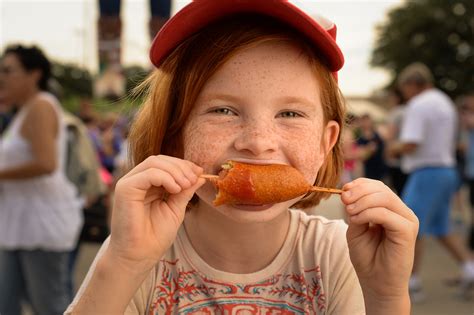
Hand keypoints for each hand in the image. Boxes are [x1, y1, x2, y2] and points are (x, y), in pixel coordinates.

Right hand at [108, 155, 204, 272]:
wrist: (140, 256)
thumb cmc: (155, 236)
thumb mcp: (176, 208)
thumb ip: (185, 191)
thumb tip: (200, 175)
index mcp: (148, 184)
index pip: (165, 164)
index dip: (184, 165)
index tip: (200, 173)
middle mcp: (137, 181)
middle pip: (160, 160)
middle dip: (181, 166)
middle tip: (194, 178)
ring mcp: (129, 183)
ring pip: (154, 162)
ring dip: (175, 171)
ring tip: (186, 185)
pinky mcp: (125, 189)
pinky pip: (148, 174)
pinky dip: (165, 177)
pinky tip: (175, 189)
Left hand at [341, 178, 418, 300]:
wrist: (377, 284)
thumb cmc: (367, 258)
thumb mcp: (355, 228)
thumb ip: (354, 210)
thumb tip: (347, 191)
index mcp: (390, 209)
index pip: (377, 186)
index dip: (359, 184)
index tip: (342, 191)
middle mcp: (402, 212)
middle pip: (381, 189)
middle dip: (358, 191)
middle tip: (343, 200)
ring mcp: (407, 220)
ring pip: (384, 198)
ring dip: (361, 202)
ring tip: (349, 213)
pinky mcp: (408, 231)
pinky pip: (386, 214)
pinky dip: (367, 214)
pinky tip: (356, 221)